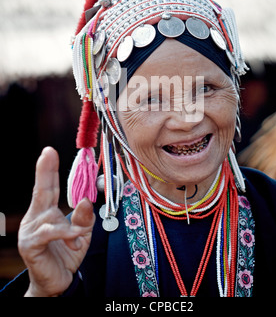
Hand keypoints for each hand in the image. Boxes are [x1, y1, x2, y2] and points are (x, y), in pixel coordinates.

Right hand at [18, 147, 94, 296]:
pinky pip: (50, 233)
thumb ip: (84, 216)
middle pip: (42, 191)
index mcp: (48, 211)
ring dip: (70, 225)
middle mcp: (37, 217)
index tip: (50, 151)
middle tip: (48, 153)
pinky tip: (76, 239)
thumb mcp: (82, 232)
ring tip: (80, 235)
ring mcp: (31, 231)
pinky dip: (66, 234)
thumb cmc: (67, 253)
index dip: (50, 169)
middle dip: (45, 171)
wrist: (57, 282)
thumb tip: (86, 201)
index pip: (50, 186)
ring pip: (52, 216)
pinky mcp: (30, 245)